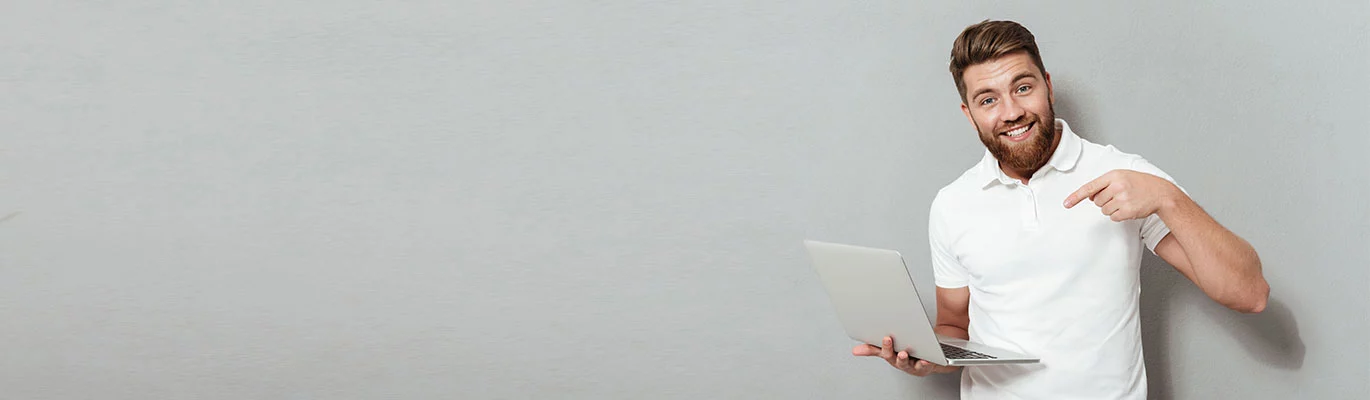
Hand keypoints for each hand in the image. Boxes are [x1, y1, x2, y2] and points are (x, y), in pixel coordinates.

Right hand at [852, 336, 955, 376]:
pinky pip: (924, 367)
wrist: (931, 360)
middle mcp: (900, 362)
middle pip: (892, 357)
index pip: (882, 351)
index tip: (882, 337)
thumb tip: (855, 351)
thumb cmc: (908, 353)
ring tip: (903, 353)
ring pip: (906, 363)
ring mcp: (912, 365)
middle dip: (889, 349)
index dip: (881, 345)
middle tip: (887, 339)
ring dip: (903, 358)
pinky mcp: (925, 367)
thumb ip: (873, 349)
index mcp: (891, 356)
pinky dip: (924, 363)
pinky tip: (925, 359)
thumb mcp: (890, 350)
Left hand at [1063, 169, 1178, 221]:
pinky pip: (1113, 217)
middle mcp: (1117, 187)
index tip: (1066, 204)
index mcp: (1113, 176)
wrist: (1161, 192)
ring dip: (1112, 208)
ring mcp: (1123, 199)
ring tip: (1126, 201)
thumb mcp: (1122, 176)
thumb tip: (1090, 197)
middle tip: (1118, 196)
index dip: (1076, 197)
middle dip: (1104, 201)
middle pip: (1097, 201)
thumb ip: (1104, 184)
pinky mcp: (1128, 211)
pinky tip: (1129, 208)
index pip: (1090, 187)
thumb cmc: (1139, 183)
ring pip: (1104, 210)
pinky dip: (1119, 215)